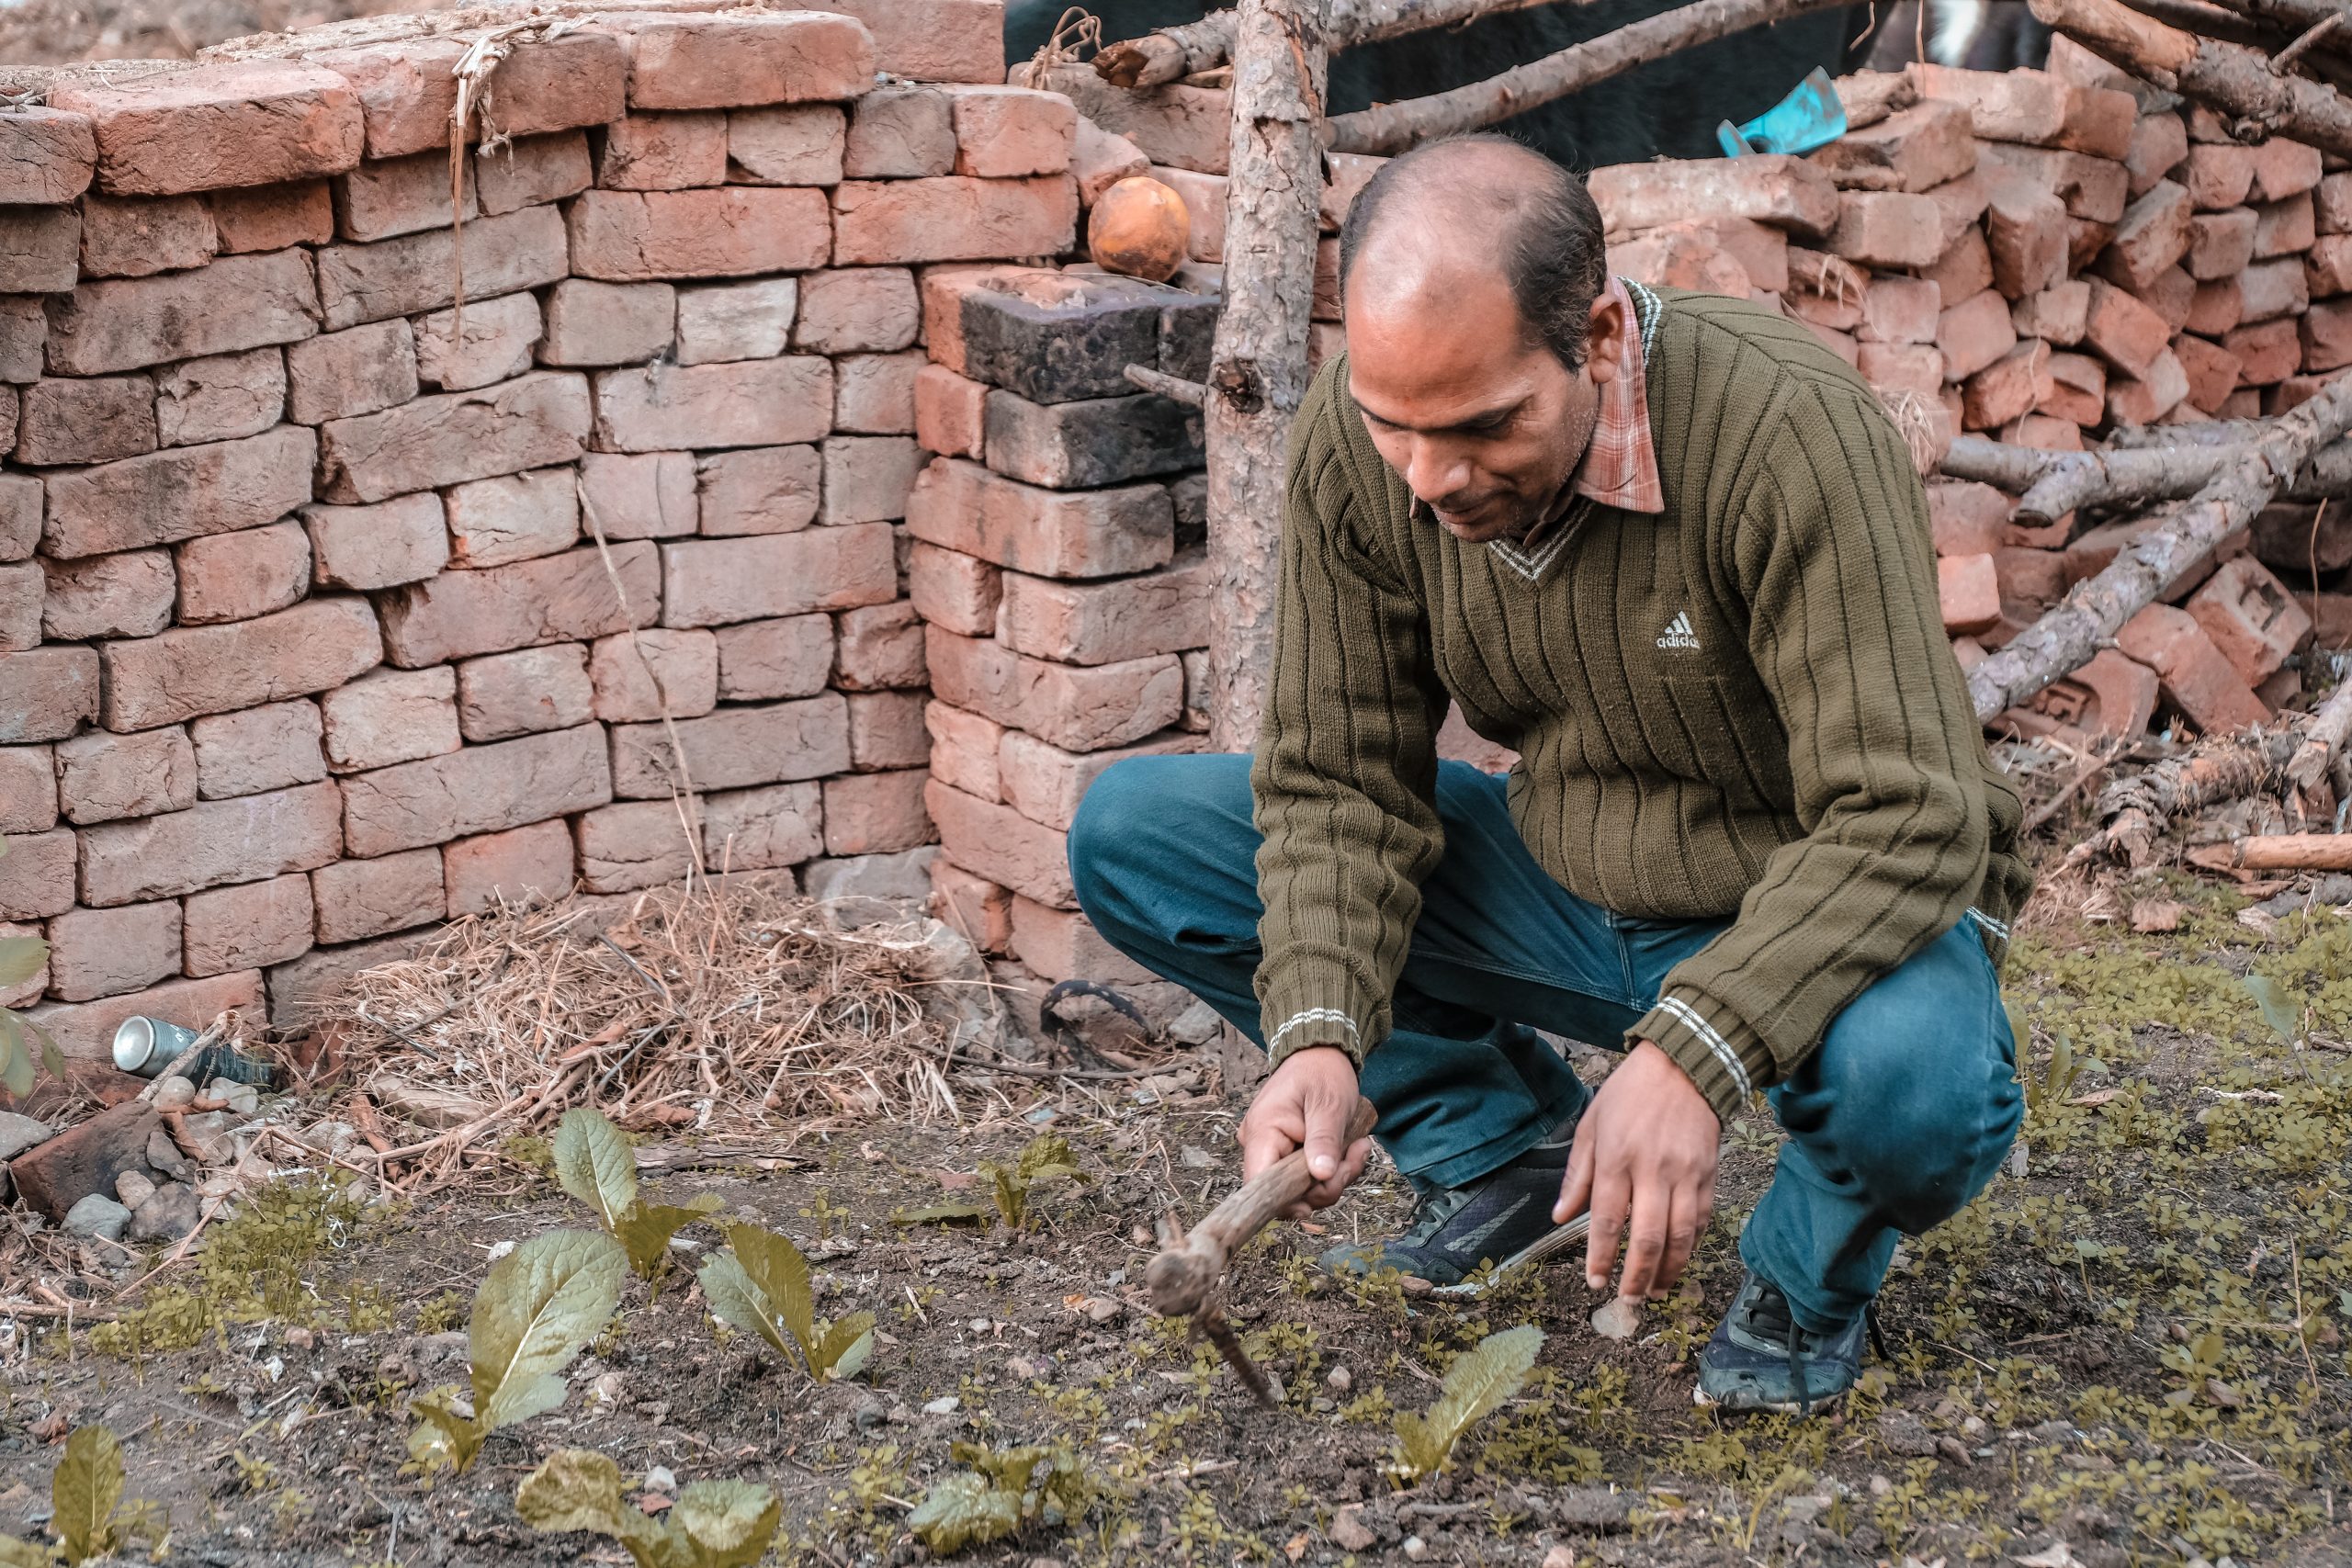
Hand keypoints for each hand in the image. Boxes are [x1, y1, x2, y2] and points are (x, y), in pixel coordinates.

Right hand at [1239, 1045, 1373, 1218]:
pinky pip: (1308, 1177)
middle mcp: (1259, 1144)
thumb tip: (1320, 1177)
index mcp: (1263, 1131)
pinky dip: (1332, 1170)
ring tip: (1357, 1147)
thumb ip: (1324, 1140)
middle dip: (1326, 1184)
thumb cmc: (1322, 1072)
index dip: (1283, 1202)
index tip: (1313, 1203)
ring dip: (1336, 1176)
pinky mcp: (1286, 1153)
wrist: (1320, 1054)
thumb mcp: (1329, 1104)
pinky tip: (1349, 1148)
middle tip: (1355, 1156)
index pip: (1259, 1184)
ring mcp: (1273, 1150)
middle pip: (1286, 1192)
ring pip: (1302, 1188)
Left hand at [1554, 1041, 1720, 1299]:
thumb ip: (1577, 1174)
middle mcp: (1653, 1171)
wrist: (1685, 1066)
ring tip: (1654, 1292)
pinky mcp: (1709, 1176)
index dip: (1600, 1256)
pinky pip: (1702, 1222)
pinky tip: (1679, 1262)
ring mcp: (1686, 1175)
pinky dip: (1691, 1247)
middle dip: (1636, 1276)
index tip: (1594, 1281)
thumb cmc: (1630, 1094)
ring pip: (1679, 1237)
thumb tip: (1559, 1215)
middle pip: (1646, 1237)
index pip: (1605, 1220)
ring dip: (1667, 1271)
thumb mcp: (1591, 1124)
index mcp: (1617, 1158)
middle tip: (1627, 1300)